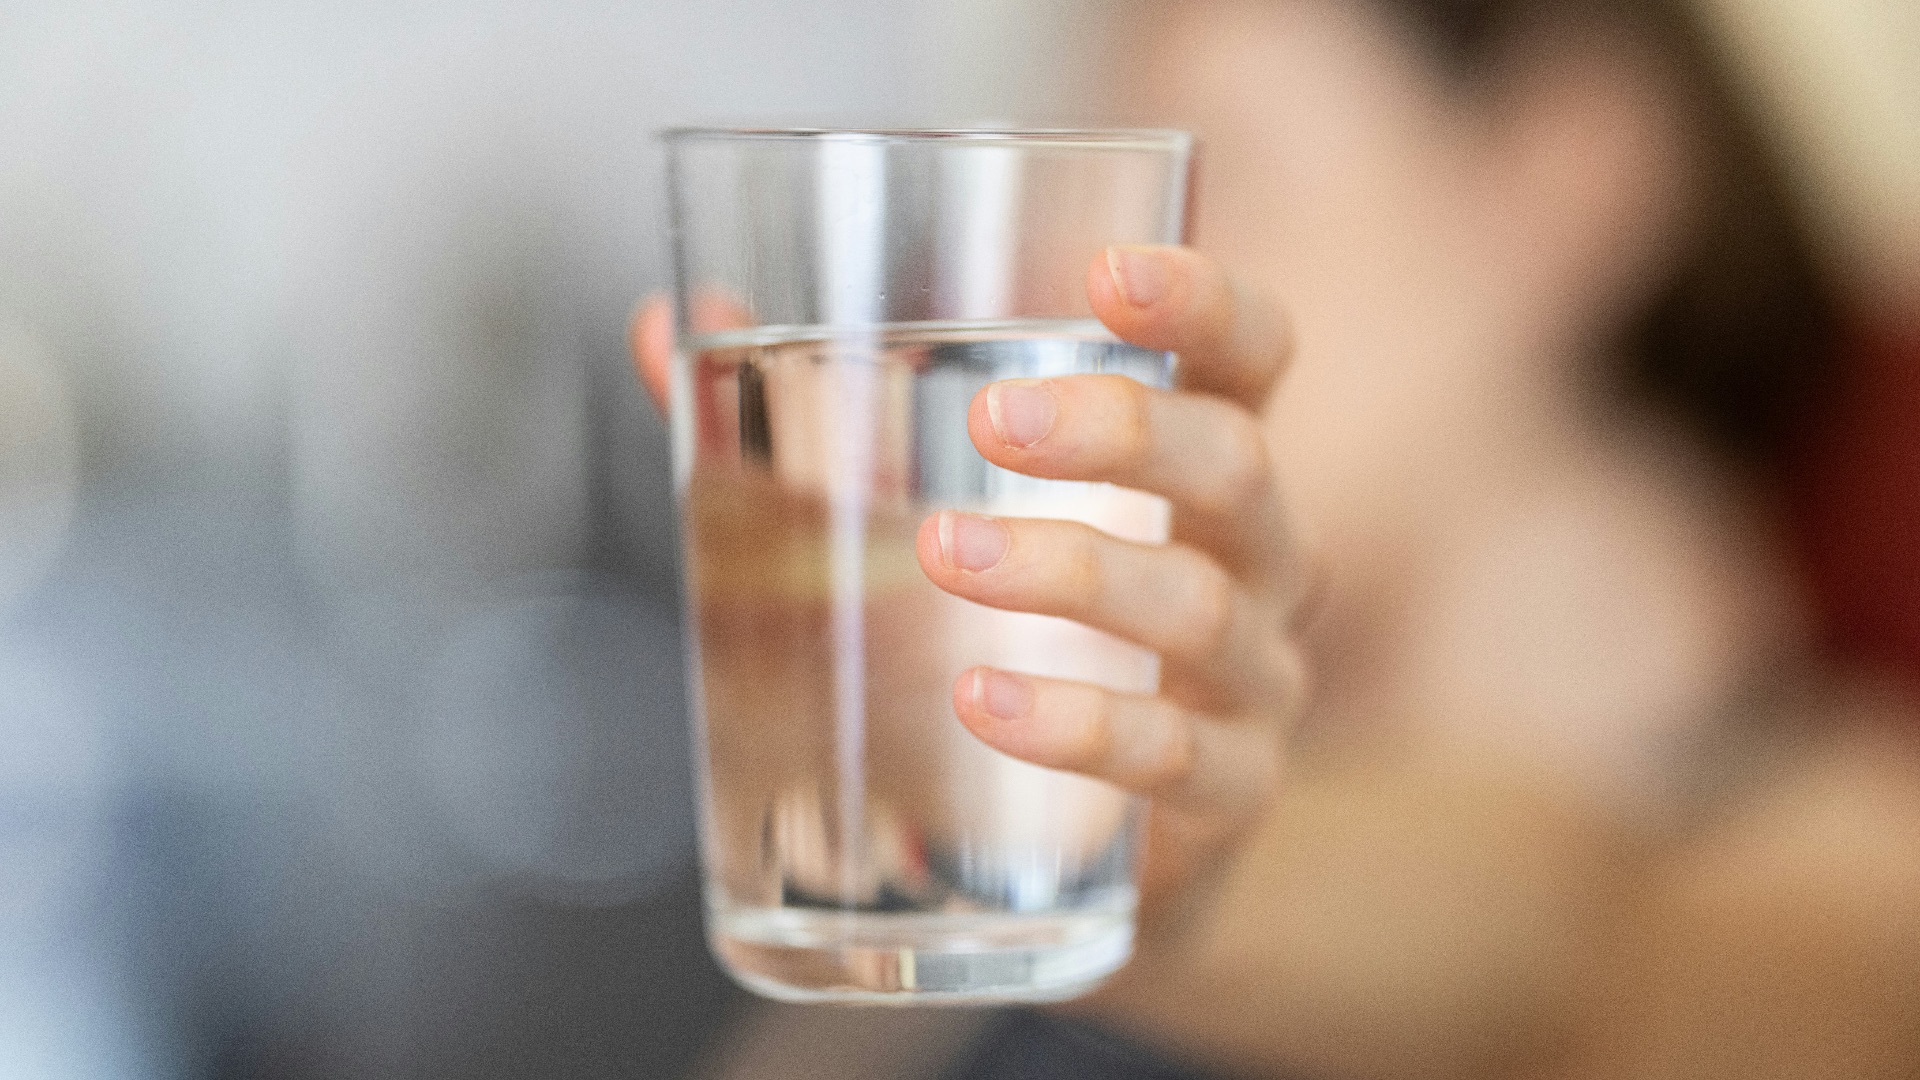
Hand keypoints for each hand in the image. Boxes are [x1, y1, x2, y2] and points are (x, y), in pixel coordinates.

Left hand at [630, 246, 1307, 941]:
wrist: (1066, 851)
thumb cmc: (1005, 638)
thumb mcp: (919, 514)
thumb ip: (800, 420)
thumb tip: (663, 326)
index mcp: (1193, 463)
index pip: (1252, 354)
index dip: (1204, 301)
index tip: (1104, 274)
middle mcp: (1251, 558)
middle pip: (1234, 464)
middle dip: (1120, 429)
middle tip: (992, 422)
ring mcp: (1251, 680)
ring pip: (1196, 605)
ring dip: (1070, 570)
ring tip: (946, 554)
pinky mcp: (1225, 793)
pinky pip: (1175, 755)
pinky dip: (1078, 723)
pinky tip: (984, 700)